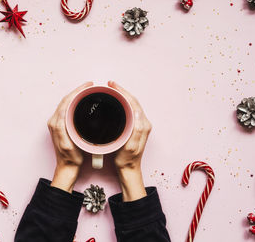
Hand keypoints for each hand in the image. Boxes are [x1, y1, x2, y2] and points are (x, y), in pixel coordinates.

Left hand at [48, 82, 93, 192]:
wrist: (67, 167)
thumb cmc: (70, 157)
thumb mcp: (67, 144)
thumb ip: (62, 128)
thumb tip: (62, 113)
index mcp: (56, 123)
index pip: (66, 101)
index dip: (77, 91)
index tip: (87, 86)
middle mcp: (55, 121)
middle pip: (66, 99)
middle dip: (77, 90)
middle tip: (89, 85)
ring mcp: (57, 122)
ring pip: (67, 103)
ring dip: (76, 95)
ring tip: (87, 90)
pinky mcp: (61, 125)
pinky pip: (67, 108)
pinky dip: (75, 102)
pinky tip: (82, 101)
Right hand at [108, 81, 151, 200]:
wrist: (128, 169)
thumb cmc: (127, 159)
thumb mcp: (130, 146)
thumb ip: (136, 129)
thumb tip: (138, 112)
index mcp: (143, 125)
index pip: (134, 102)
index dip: (123, 92)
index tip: (113, 86)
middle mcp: (143, 123)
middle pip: (133, 101)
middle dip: (122, 91)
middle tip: (111, 84)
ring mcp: (140, 125)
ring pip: (131, 104)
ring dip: (122, 95)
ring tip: (112, 90)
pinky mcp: (135, 127)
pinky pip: (130, 110)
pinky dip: (122, 102)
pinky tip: (115, 101)